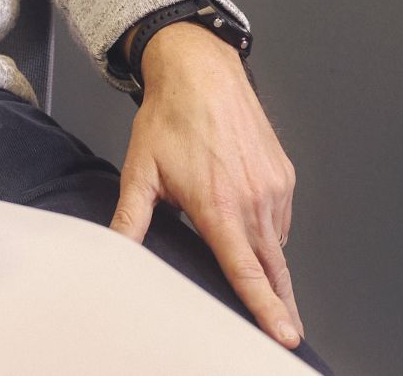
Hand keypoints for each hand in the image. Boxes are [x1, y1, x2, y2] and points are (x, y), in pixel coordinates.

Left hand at [111, 21, 302, 348]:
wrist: (201, 69)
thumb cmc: (171, 116)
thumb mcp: (141, 170)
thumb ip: (131, 218)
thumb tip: (116, 251)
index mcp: (219, 206)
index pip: (246, 271)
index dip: (265, 308)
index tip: (283, 333)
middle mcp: (253, 199)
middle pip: (274, 269)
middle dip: (281, 305)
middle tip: (286, 334)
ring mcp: (273, 186)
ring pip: (278, 244)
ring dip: (271, 266)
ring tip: (260, 283)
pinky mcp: (284, 174)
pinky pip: (281, 219)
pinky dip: (270, 232)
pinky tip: (251, 229)